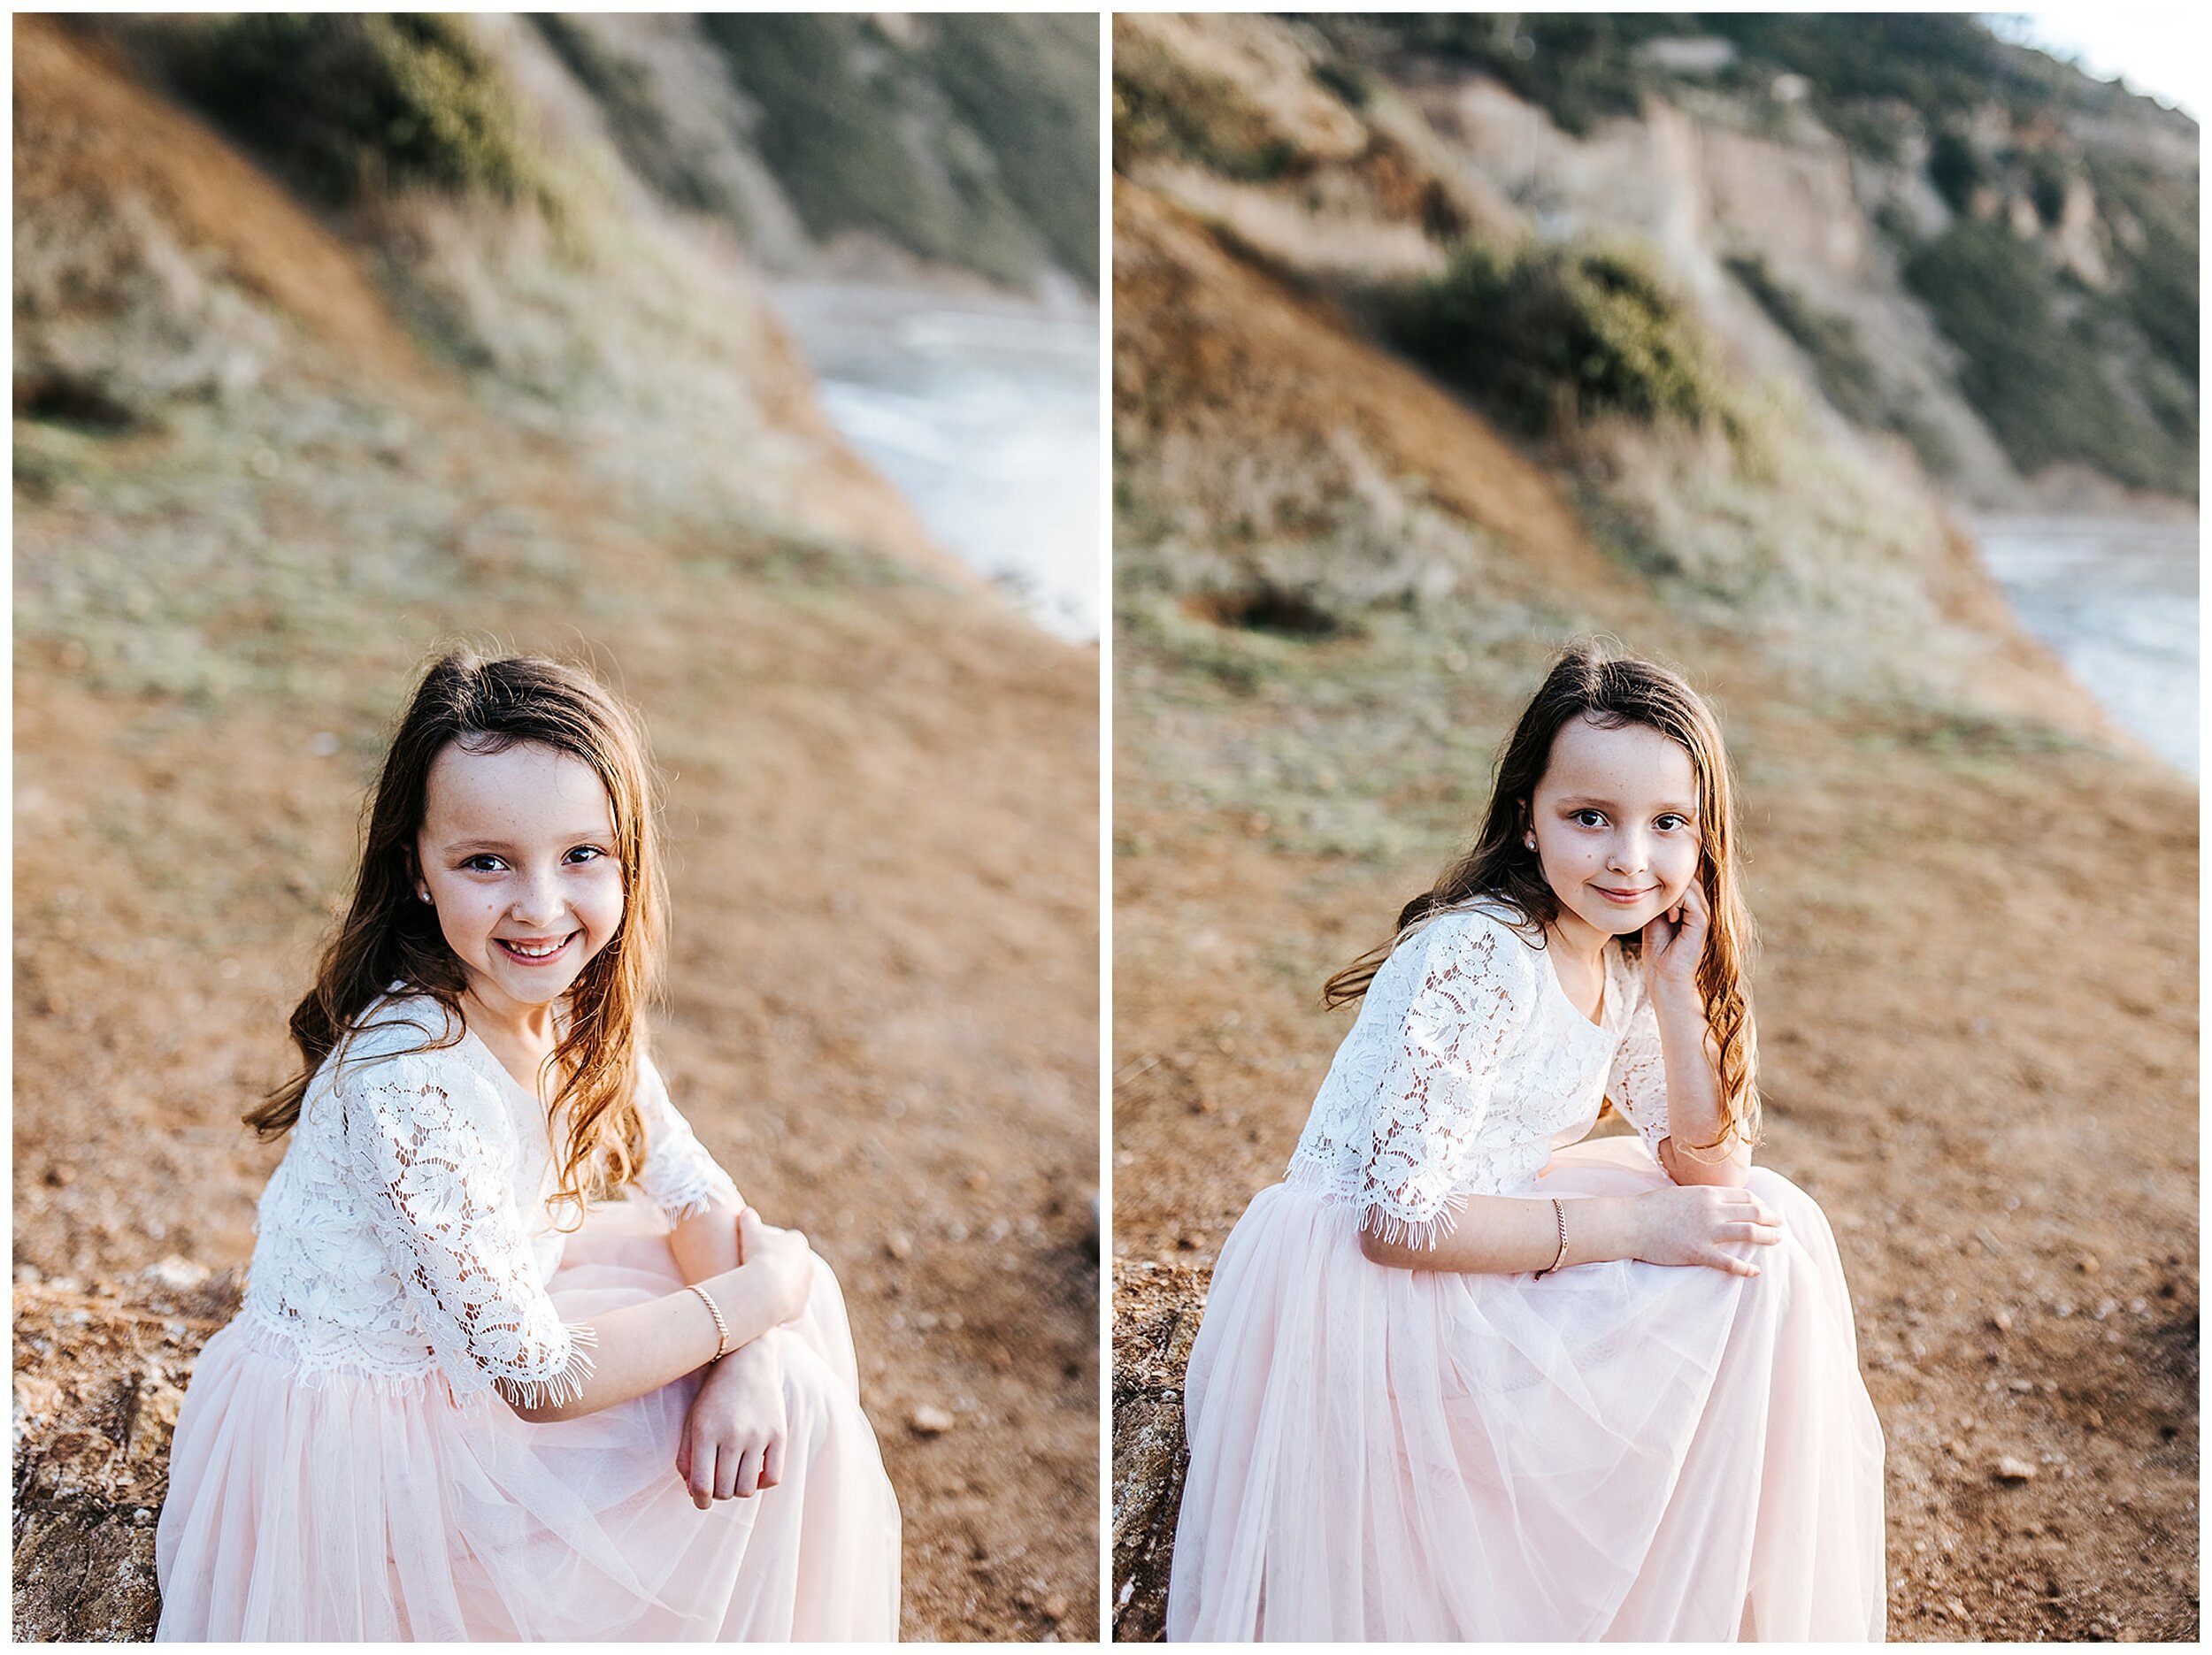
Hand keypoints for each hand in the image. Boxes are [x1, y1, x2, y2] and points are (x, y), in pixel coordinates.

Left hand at [676, 1339, 784, 1507]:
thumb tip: (694, 1491)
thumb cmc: (714, 1395)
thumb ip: (686, 1458)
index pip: (702, 1486)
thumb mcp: (692, 1421)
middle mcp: (733, 1435)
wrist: (748, 1360)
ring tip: (735, 1476)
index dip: (699, 1501)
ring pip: (748, 1489)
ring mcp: (758, 1435)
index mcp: (705, 1432)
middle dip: (718, 1494)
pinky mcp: (779, 1434)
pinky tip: (755, 1470)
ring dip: (738, 1490)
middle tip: (718, 1482)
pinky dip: (762, 1482)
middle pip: (725, 1491)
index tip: (701, 1499)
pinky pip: (773, 1477)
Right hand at [738, 1208, 813, 1324]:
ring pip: (791, 1284)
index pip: (787, 1241)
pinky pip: (788, 1304)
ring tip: (759, 1290)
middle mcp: (807, 1262)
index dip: (771, 1246)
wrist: (766, 1289)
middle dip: (778, 1266)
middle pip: (791, 1263)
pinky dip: (777, 1304)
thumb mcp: (750, 1233)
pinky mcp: (801, 1305)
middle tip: (757, 1271)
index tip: (758, 1252)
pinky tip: (763, 1305)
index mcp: (798, 1242)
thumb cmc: (759, 1256)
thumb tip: (745, 1211)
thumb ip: (748, 1220)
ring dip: (778, 1286)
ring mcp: (806, 1285)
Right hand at [1630, 1183, 1780, 1276]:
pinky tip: (1755, 1272)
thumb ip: (1701, 1198)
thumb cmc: (1650, 1209)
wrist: (1629, 1223)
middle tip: (1780, 1225)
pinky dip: (1745, 1268)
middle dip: (1771, 1218)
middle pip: (1753, 1211)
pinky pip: (1729, 1262)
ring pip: (1749, 1232)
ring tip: (1777, 1241)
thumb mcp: (1680, 1194)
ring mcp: (1706, 1231)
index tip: (1766, 1211)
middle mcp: (1712, 1210)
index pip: (1746, 1196)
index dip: (1761, 1204)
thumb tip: (1717, 1203)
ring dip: (1767, 1237)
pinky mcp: (1699, 1252)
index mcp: (1707, 1194)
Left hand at [1642, 876, 1709, 997]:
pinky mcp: (1703, 922)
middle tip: (1657, 904)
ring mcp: (1702, 913)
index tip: (1652, 896)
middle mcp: (1698, 906)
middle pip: (1686, 877)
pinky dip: (1677, 903)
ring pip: (1689, 885)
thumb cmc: (1656, 946)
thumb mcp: (1654, 914)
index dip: (1664, 879)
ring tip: (1665, 914)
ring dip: (1672, 895)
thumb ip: (1658, 896)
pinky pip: (1692, 899)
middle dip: (1668, 884)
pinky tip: (1670, 918)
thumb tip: (1652, 877)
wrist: (1663, 974)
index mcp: (1689, 904)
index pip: (1681, 877)